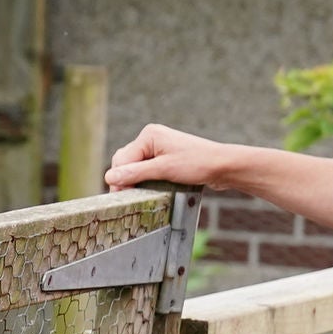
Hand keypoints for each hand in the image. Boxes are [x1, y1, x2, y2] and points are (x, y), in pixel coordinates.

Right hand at [102, 124, 235, 194]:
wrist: (222, 166)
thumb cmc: (197, 164)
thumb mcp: (163, 170)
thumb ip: (135, 173)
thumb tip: (109, 177)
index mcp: (149, 135)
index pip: (122, 158)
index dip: (119, 178)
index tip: (122, 197)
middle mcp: (151, 138)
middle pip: (126, 161)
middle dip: (125, 179)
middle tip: (129, 198)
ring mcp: (158, 147)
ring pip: (135, 166)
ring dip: (134, 180)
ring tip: (139, 194)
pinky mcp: (164, 156)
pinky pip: (146, 168)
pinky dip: (144, 179)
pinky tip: (148, 188)